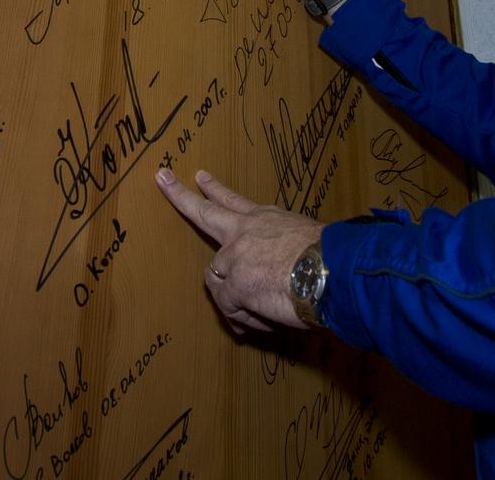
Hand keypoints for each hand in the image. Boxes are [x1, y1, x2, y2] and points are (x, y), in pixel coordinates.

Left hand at [155, 168, 323, 332]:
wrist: (332, 268)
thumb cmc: (327, 255)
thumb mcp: (301, 237)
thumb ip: (278, 246)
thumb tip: (275, 268)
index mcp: (264, 218)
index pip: (233, 200)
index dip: (215, 189)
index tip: (199, 176)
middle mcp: (244, 231)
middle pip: (204, 213)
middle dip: (180, 195)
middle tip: (162, 177)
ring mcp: (235, 256)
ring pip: (216, 280)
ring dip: (234, 298)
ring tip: (263, 307)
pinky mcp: (234, 283)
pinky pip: (229, 307)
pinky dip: (245, 317)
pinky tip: (264, 317)